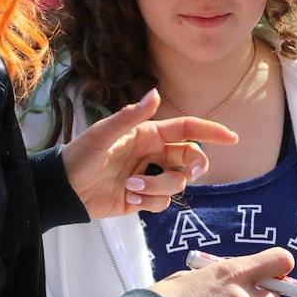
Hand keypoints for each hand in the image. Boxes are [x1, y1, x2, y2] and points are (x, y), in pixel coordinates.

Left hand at [61, 89, 237, 217]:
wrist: (64, 191)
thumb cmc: (81, 156)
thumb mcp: (103, 134)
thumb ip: (131, 116)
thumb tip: (155, 93)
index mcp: (149, 134)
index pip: (187, 129)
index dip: (211, 131)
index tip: (232, 138)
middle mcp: (154, 154)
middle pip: (191, 159)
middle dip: (194, 168)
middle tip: (190, 174)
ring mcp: (150, 177)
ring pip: (177, 184)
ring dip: (158, 188)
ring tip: (131, 189)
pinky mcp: (143, 199)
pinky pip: (162, 203)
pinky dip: (148, 203)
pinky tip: (127, 199)